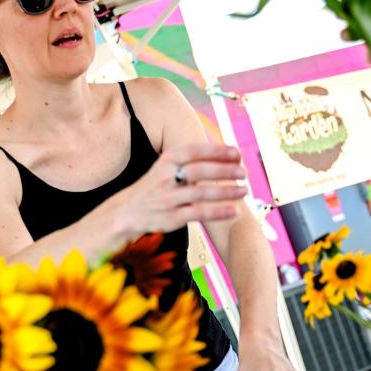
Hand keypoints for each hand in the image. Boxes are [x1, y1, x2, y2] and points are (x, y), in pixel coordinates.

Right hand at [106, 143, 247, 240]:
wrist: (126, 212)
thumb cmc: (153, 188)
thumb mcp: (165, 168)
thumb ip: (188, 161)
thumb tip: (222, 152)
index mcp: (166, 161)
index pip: (194, 151)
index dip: (217, 151)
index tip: (237, 153)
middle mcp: (165, 178)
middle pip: (199, 171)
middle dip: (224, 170)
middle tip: (244, 172)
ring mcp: (167, 199)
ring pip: (201, 193)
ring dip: (226, 191)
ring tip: (244, 190)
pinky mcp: (170, 218)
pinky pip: (198, 214)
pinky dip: (218, 212)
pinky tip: (233, 210)